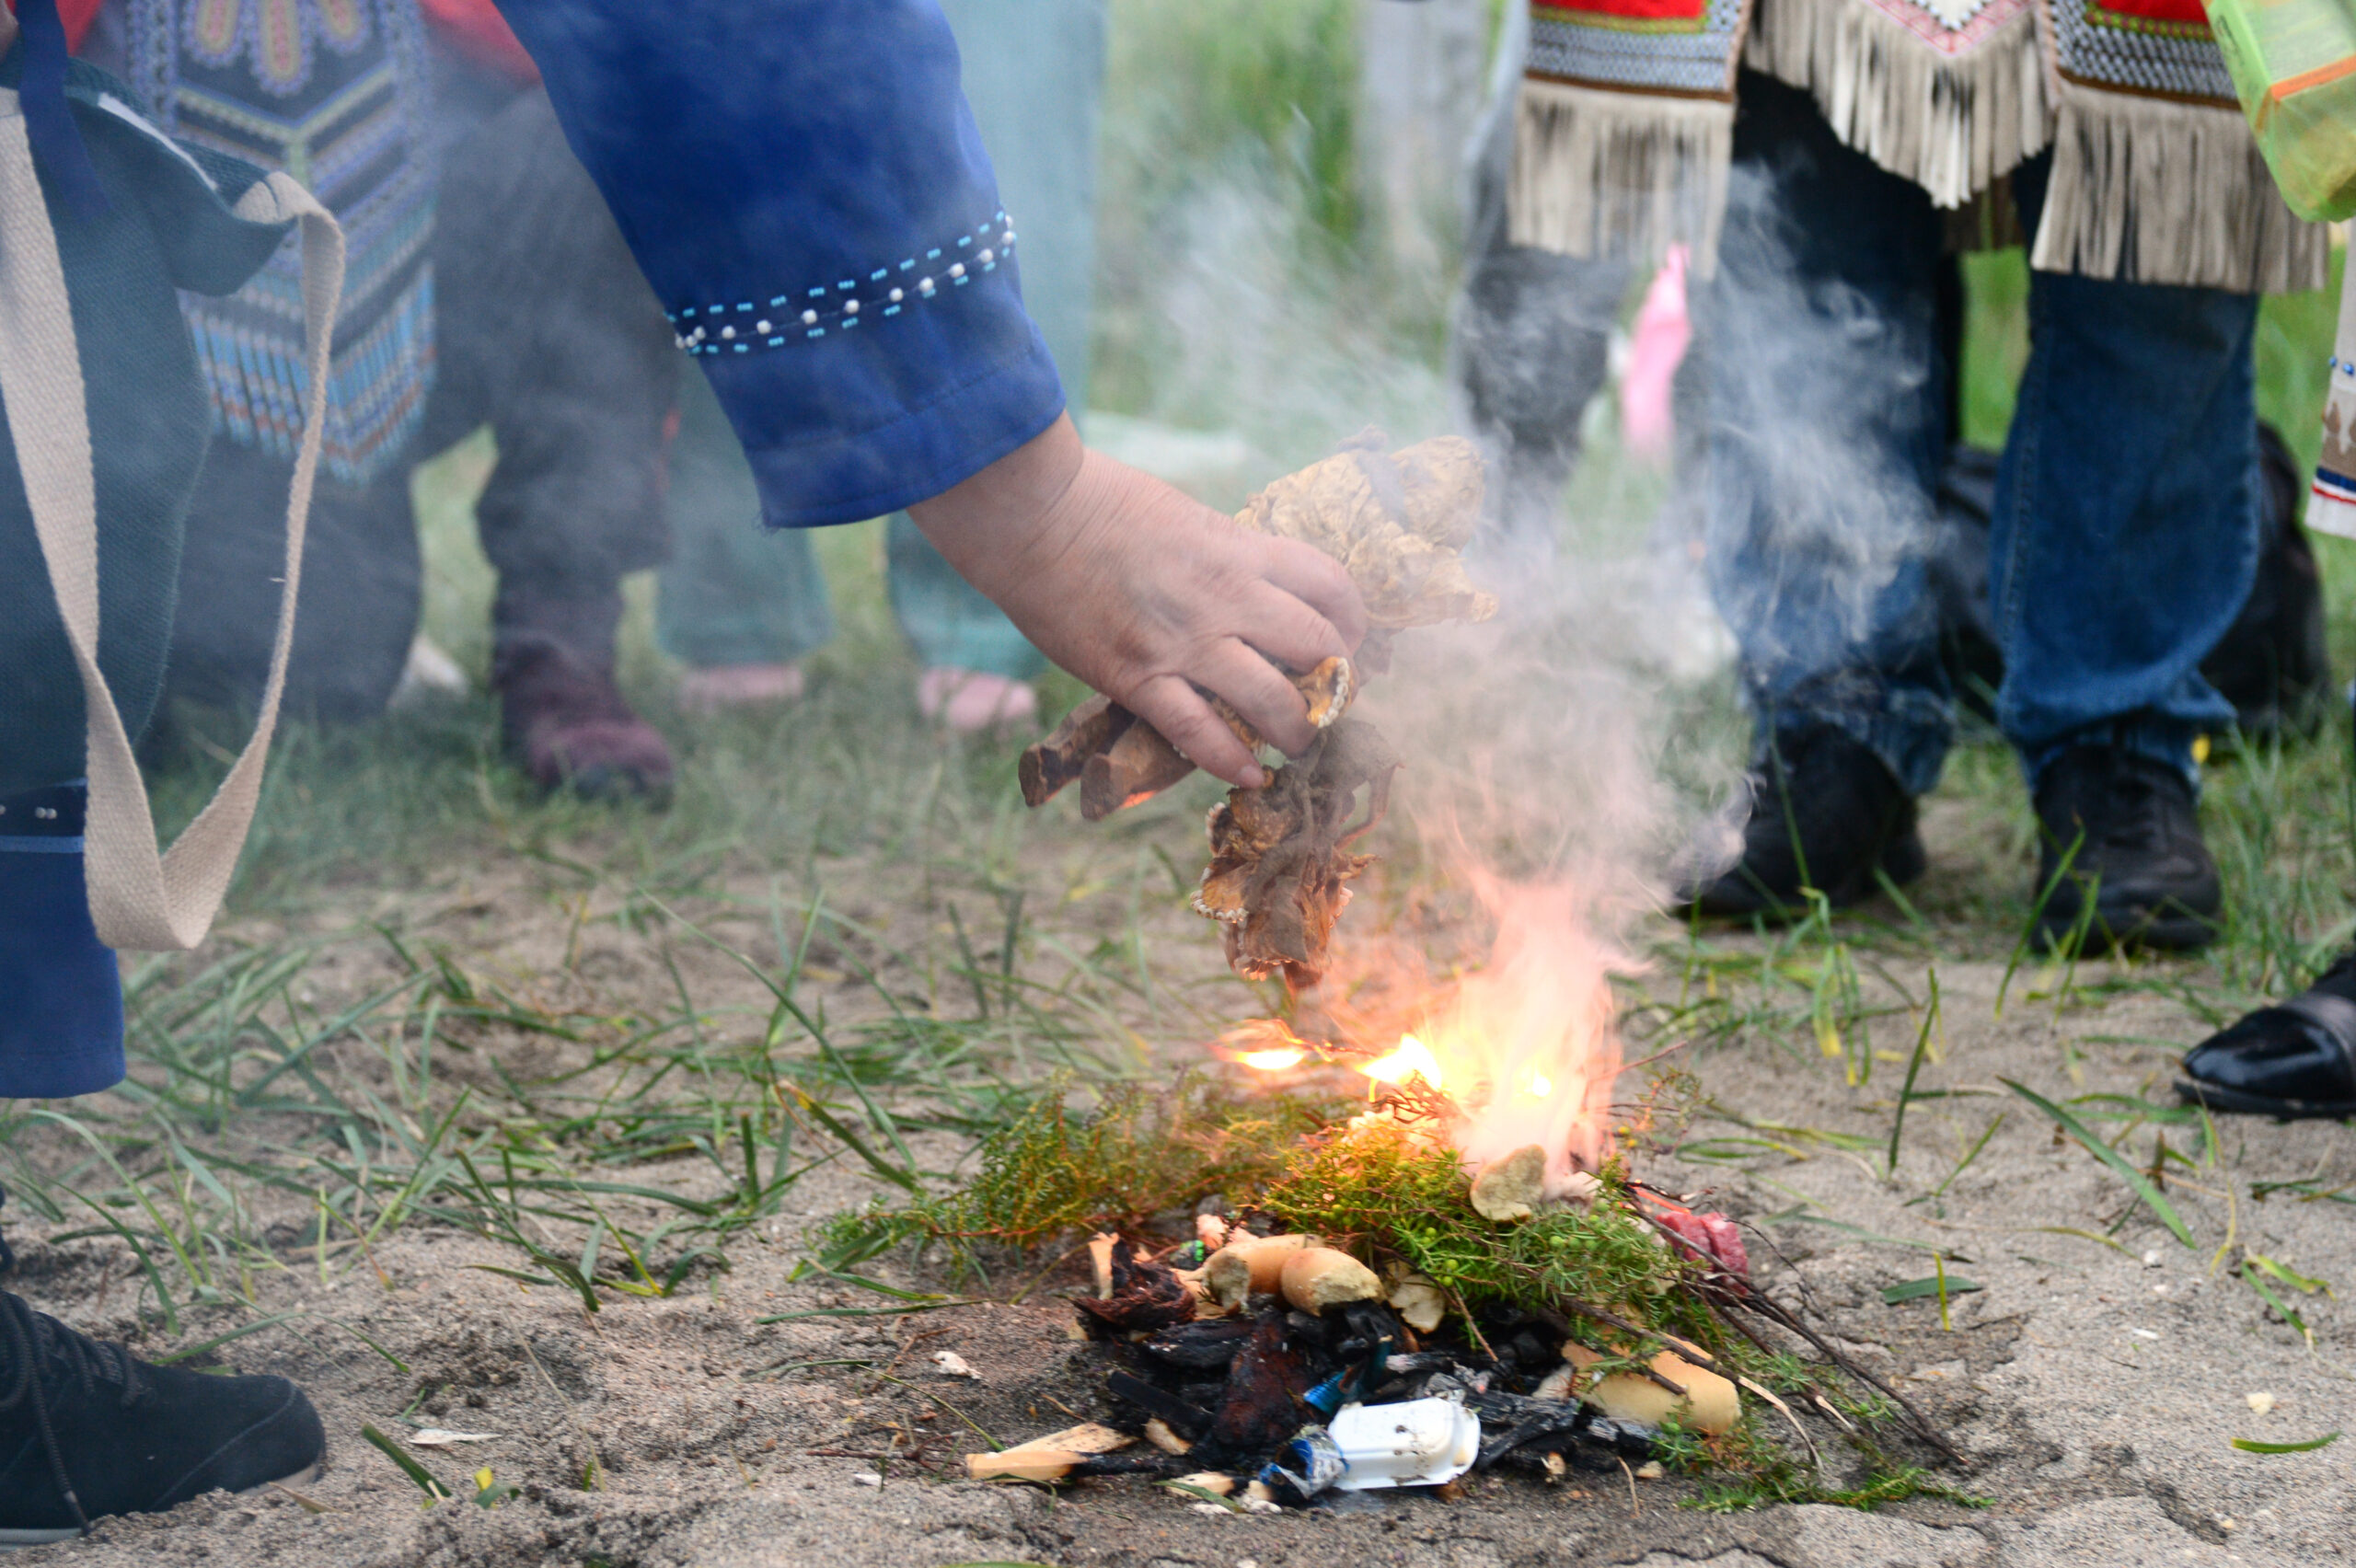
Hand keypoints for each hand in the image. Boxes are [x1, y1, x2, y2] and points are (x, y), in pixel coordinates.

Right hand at [910, 415, 1366, 786]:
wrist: (1033, 515)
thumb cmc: (1103, 506)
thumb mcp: (1189, 519)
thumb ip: (1228, 558)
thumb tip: (1256, 591)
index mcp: (1241, 550)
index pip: (1332, 586)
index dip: (1353, 623)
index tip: (1348, 645)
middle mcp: (1227, 596)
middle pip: (1319, 648)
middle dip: (1337, 685)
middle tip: (1330, 704)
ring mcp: (1185, 641)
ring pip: (1273, 700)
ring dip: (1297, 732)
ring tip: (1298, 745)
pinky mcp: (1138, 676)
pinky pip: (1199, 732)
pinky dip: (1231, 760)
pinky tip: (1247, 774)